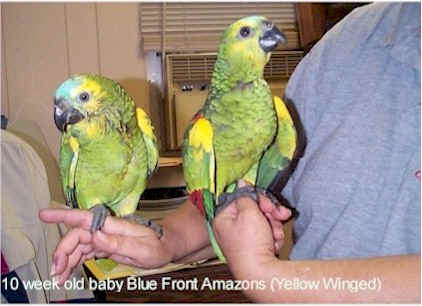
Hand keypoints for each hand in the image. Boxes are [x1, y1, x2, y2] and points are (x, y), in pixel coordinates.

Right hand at [39, 209, 172, 283]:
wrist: (165, 247)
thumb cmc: (156, 245)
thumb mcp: (140, 248)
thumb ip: (117, 243)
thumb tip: (95, 236)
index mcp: (112, 226)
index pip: (83, 219)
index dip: (63, 216)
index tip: (44, 215)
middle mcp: (105, 230)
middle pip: (76, 237)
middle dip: (62, 253)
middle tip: (56, 271)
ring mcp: (104, 238)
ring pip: (77, 247)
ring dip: (66, 261)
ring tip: (58, 277)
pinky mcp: (104, 247)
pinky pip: (84, 253)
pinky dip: (74, 262)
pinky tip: (67, 272)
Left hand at [213, 194, 289, 273]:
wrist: (260, 273)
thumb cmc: (250, 246)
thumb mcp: (248, 212)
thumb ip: (246, 196)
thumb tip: (241, 183)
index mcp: (223, 218)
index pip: (240, 198)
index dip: (256, 198)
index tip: (265, 202)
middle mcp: (230, 228)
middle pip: (253, 210)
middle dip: (268, 212)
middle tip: (276, 215)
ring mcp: (242, 239)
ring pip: (262, 221)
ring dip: (273, 225)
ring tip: (275, 234)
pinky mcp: (253, 247)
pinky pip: (265, 234)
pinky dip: (272, 236)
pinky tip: (274, 242)